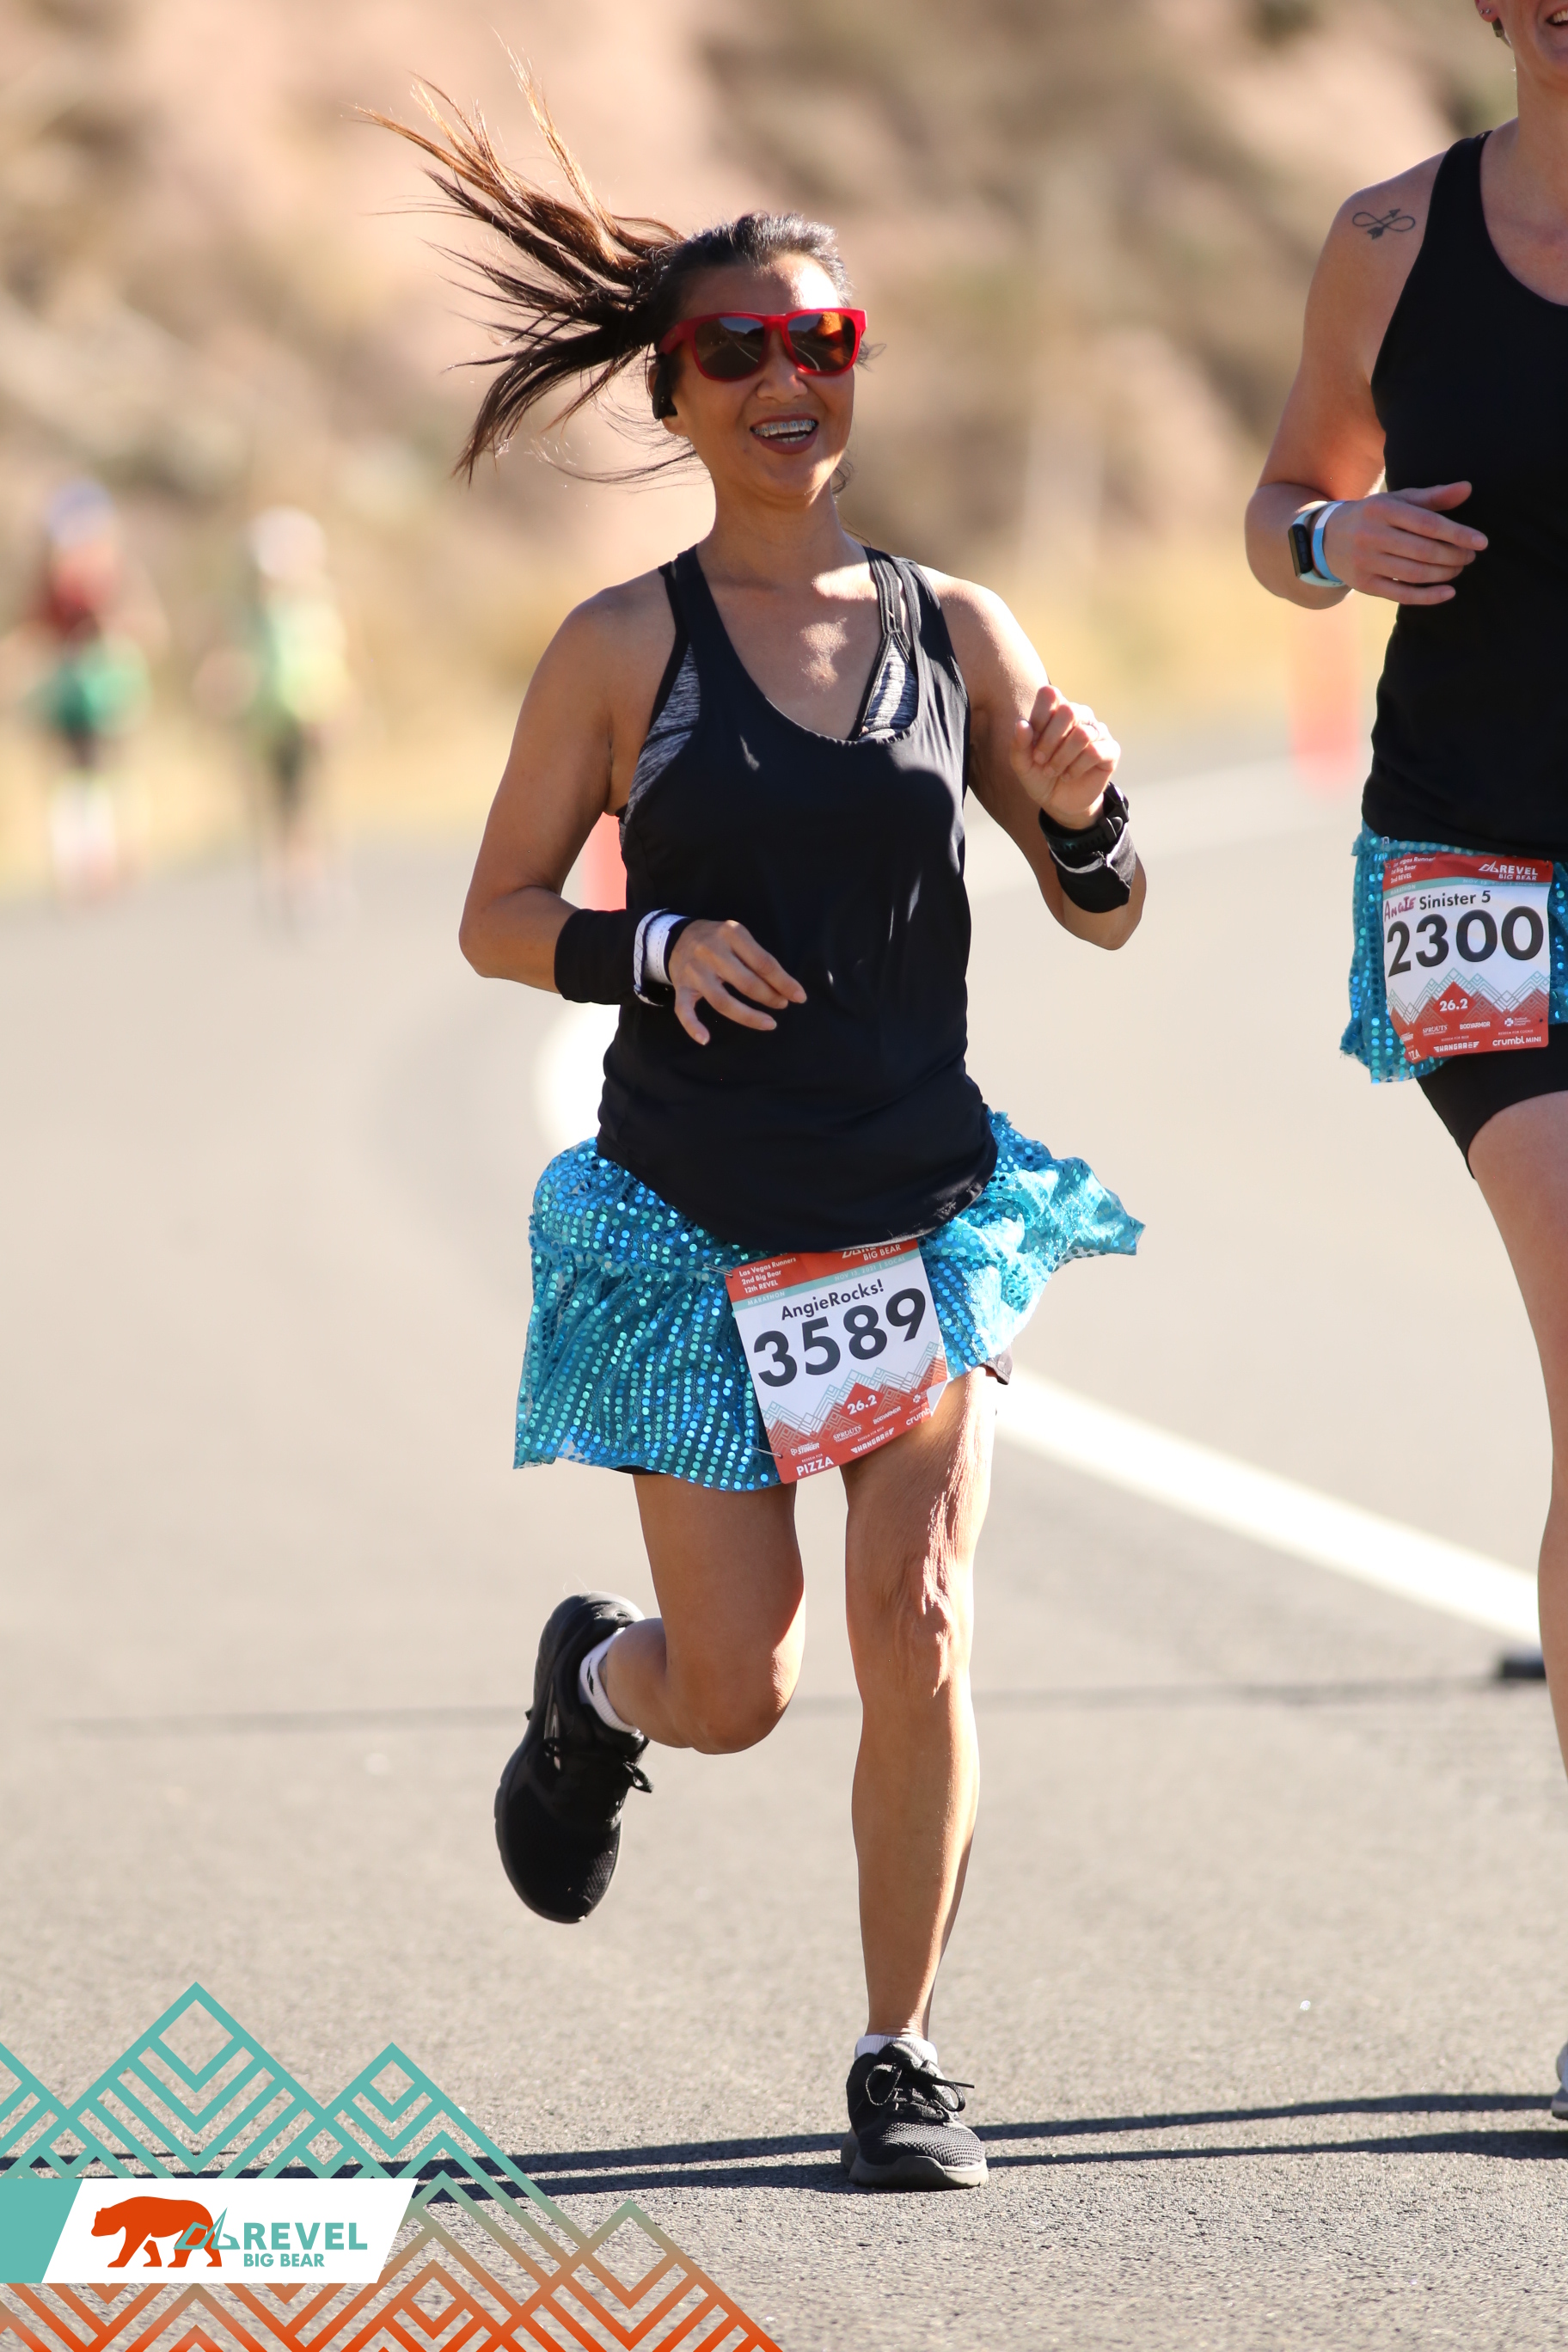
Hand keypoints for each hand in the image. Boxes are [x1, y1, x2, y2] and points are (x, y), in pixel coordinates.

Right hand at [667, 917, 805, 1045]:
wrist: (677, 936)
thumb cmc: (718, 940)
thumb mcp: (739, 937)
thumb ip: (758, 958)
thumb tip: (786, 987)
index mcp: (731, 934)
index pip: (763, 962)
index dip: (783, 982)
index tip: (799, 996)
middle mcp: (711, 951)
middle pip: (745, 982)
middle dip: (769, 997)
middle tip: (782, 1005)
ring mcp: (694, 971)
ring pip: (721, 1001)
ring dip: (748, 1016)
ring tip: (769, 1023)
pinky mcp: (681, 986)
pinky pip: (684, 1010)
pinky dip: (692, 1026)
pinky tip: (705, 1039)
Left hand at [1009, 684, 1119, 828]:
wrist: (1059, 802)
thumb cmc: (1041, 776)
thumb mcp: (1023, 764)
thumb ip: (1019, 744)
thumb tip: (1021, 724)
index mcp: (1057, 711)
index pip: (1050, 694)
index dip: (1039, 717)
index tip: (1031, 742)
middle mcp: (1080, 716)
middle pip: (1068, 710)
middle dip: (1050, 740)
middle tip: (1040, 760)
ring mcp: (1097, 731)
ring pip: (1082, 733)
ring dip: (1062, 757)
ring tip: (1053, 771)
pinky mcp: (1111, 750)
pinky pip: (1095, 752)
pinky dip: (1076, 767)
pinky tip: (1069, 775)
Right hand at [1320, 482, 1485, 603]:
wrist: (1328, 538)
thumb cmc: (1375, 516)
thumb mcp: (1398, 501)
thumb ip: (1433, 497)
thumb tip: (1468, 489)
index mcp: (1383, 510)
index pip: (1428, 524)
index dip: (1457, 534)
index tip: (1481, 542)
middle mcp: (1371, 535)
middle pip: (1423, 551)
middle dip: (1453, 556)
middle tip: (1470, 556)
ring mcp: (1366, 562)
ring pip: (1414, 573)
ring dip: (1444, 574)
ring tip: (1459, 569)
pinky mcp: (1364, 584)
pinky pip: (1401, 594)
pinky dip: (1428, 597)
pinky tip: (1448, 592)